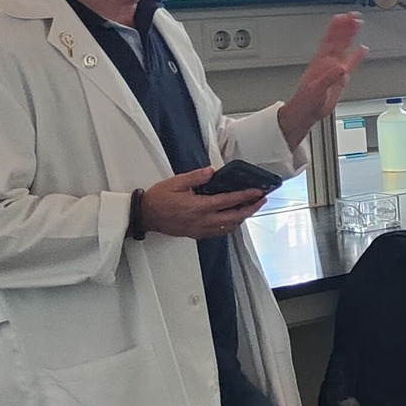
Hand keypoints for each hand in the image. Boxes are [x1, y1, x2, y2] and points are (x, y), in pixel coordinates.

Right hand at [138, 169, 268, 239]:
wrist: (144, 216)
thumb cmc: (158, 199)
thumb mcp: (176, 182)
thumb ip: (196, 177)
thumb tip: (212, 172)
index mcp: (199, 207)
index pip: (229, 201)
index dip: (247, 197)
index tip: (258, 192)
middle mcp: (203, 220)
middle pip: (235, 217)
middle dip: (251, 209)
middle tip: (261, 200)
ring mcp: (201, 229)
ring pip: (229, 227)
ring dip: (242, 218)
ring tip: (249, 207)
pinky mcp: (198, 234)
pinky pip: (220, 232)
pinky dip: (230, 224)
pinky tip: (232, 217)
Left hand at [278, 13, 366, 148]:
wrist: (305, 111)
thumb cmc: (306, 101)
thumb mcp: (316, 90)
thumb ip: (329, 78)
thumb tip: (341, 68)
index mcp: (321, 62)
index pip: (331, 40)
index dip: (337, 28)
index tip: (345, 17)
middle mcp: (327, 62)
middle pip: (337, 39)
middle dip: (345, 27)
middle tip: (354, 15)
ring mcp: (333, 68)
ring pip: (343, 47)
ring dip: (350, 35)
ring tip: (357, 24)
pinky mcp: (340, 78)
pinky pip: (350, 63)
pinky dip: (357, 56)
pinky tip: (362, 49)